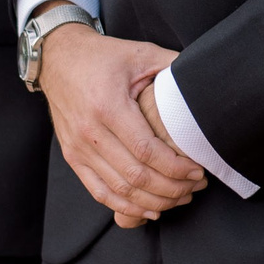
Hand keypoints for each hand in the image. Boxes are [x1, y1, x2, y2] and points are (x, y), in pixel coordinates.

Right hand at [37, 24, 207, 225]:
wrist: (58, 58)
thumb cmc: (102, 56)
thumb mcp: (140, 53)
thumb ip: (173, 66)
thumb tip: (205, 79)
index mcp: (108, 106)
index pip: (147, 151)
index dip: (176, 168)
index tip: (198, 170)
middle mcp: (90, 132)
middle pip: (136, 176)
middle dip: (171, 188)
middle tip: (196, 187)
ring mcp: (78, 148)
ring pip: (120, 190)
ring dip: (154, 201)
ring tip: (180, 198)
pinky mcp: (72, 156)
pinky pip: (99, 192)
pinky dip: (126, 206)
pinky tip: (150, 210)